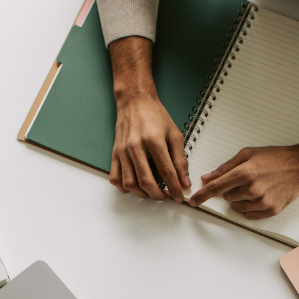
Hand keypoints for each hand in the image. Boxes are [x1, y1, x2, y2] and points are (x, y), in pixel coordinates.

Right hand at [108, 38, 188, 199]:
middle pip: (146, 181)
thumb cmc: (155, 116)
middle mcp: (135, 146)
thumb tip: (184, 181)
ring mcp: (122, 151)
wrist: (135, 101)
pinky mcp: (114, 153)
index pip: (166, 172)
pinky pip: (115, 178)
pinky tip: (135, 187)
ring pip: (130, 183)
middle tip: (166, 197)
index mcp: (153, 140)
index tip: (179, 196)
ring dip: (142, 194)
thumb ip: (180, 159)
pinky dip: (124, 188)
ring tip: (153, 193)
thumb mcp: (174, 134)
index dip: (174, 188)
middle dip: (159, 195)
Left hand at [188, 131, 298, 219]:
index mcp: (245, 172)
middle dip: (231, 189)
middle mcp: (252, 188)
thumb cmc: (275, 158)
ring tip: (256, 186)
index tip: (194, 202)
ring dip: (240, 199)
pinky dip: (250, 207)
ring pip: (237, 207)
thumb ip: (225, 167)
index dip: (203, 195)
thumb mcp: (248, 154)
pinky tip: (260, 195)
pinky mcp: (270, 210)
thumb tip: (207, 178)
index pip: (216, 188)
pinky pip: (250, 215)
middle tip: (245, 180)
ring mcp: (262, 201)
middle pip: (227, 197)